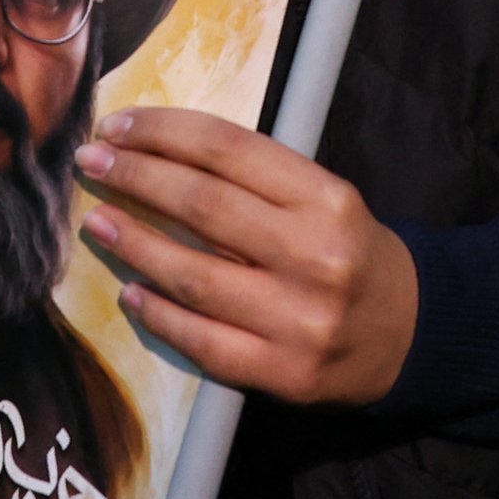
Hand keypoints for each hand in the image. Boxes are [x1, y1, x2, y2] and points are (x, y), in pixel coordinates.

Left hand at [76, 107, 418, 405]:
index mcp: (327, 198)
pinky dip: (161, 316)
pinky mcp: (285, 373)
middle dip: (135, 177)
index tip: (117, 124)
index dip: (163, 132)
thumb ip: (256, 179)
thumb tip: (159, 152)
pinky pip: (205, 342)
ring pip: (195, 276)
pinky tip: (131, 294)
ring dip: (136, 246)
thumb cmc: (350, 251)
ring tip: (99, 223)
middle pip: (204, 206)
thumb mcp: (324, 198)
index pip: (228, 150)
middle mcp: (316, 256)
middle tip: (89, 161)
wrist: (409, 333)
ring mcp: (299, 320)